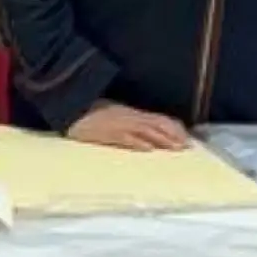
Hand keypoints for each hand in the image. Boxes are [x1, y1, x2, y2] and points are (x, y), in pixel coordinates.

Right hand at [65, 102, 189, 150]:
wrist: (69, 108)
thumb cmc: (89, 113)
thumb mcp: (113, 114)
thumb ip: (129, 123)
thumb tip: (146, 138)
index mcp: (131, 113)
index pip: (158, 119)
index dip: (174, 129)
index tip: (186, 138)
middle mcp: (129, 117)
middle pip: (156, 125)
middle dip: (173, 136)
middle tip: (187, 147)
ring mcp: (118, 124)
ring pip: (145, 131)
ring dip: (161, 140)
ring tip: (175, 148)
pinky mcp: (107, 133)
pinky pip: (124, 138)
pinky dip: (137, 143)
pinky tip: (148, 149)